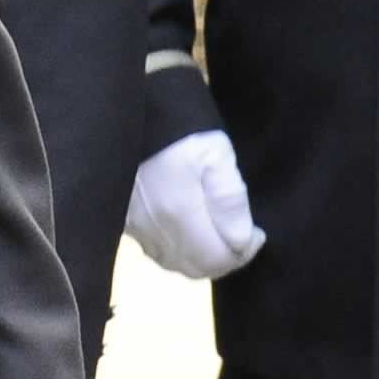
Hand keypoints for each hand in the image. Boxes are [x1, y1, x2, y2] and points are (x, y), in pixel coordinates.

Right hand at [123, 127, 264, 278]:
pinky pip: (154, 251)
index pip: (217, 259)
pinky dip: (177, 251)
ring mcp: (134, 226)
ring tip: (215, 233)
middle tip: (240, 236)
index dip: (244, 253)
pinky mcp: (122, 220)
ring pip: (174, 263)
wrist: (129, 110)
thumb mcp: (216, 154)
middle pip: (196, 267)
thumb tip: (240, 240)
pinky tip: (187, 230)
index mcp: (179, 213)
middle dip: (225, 258)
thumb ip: (230, 200)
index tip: (257, 233)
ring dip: (201, 257)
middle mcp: (153, 228)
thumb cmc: (180, 130)